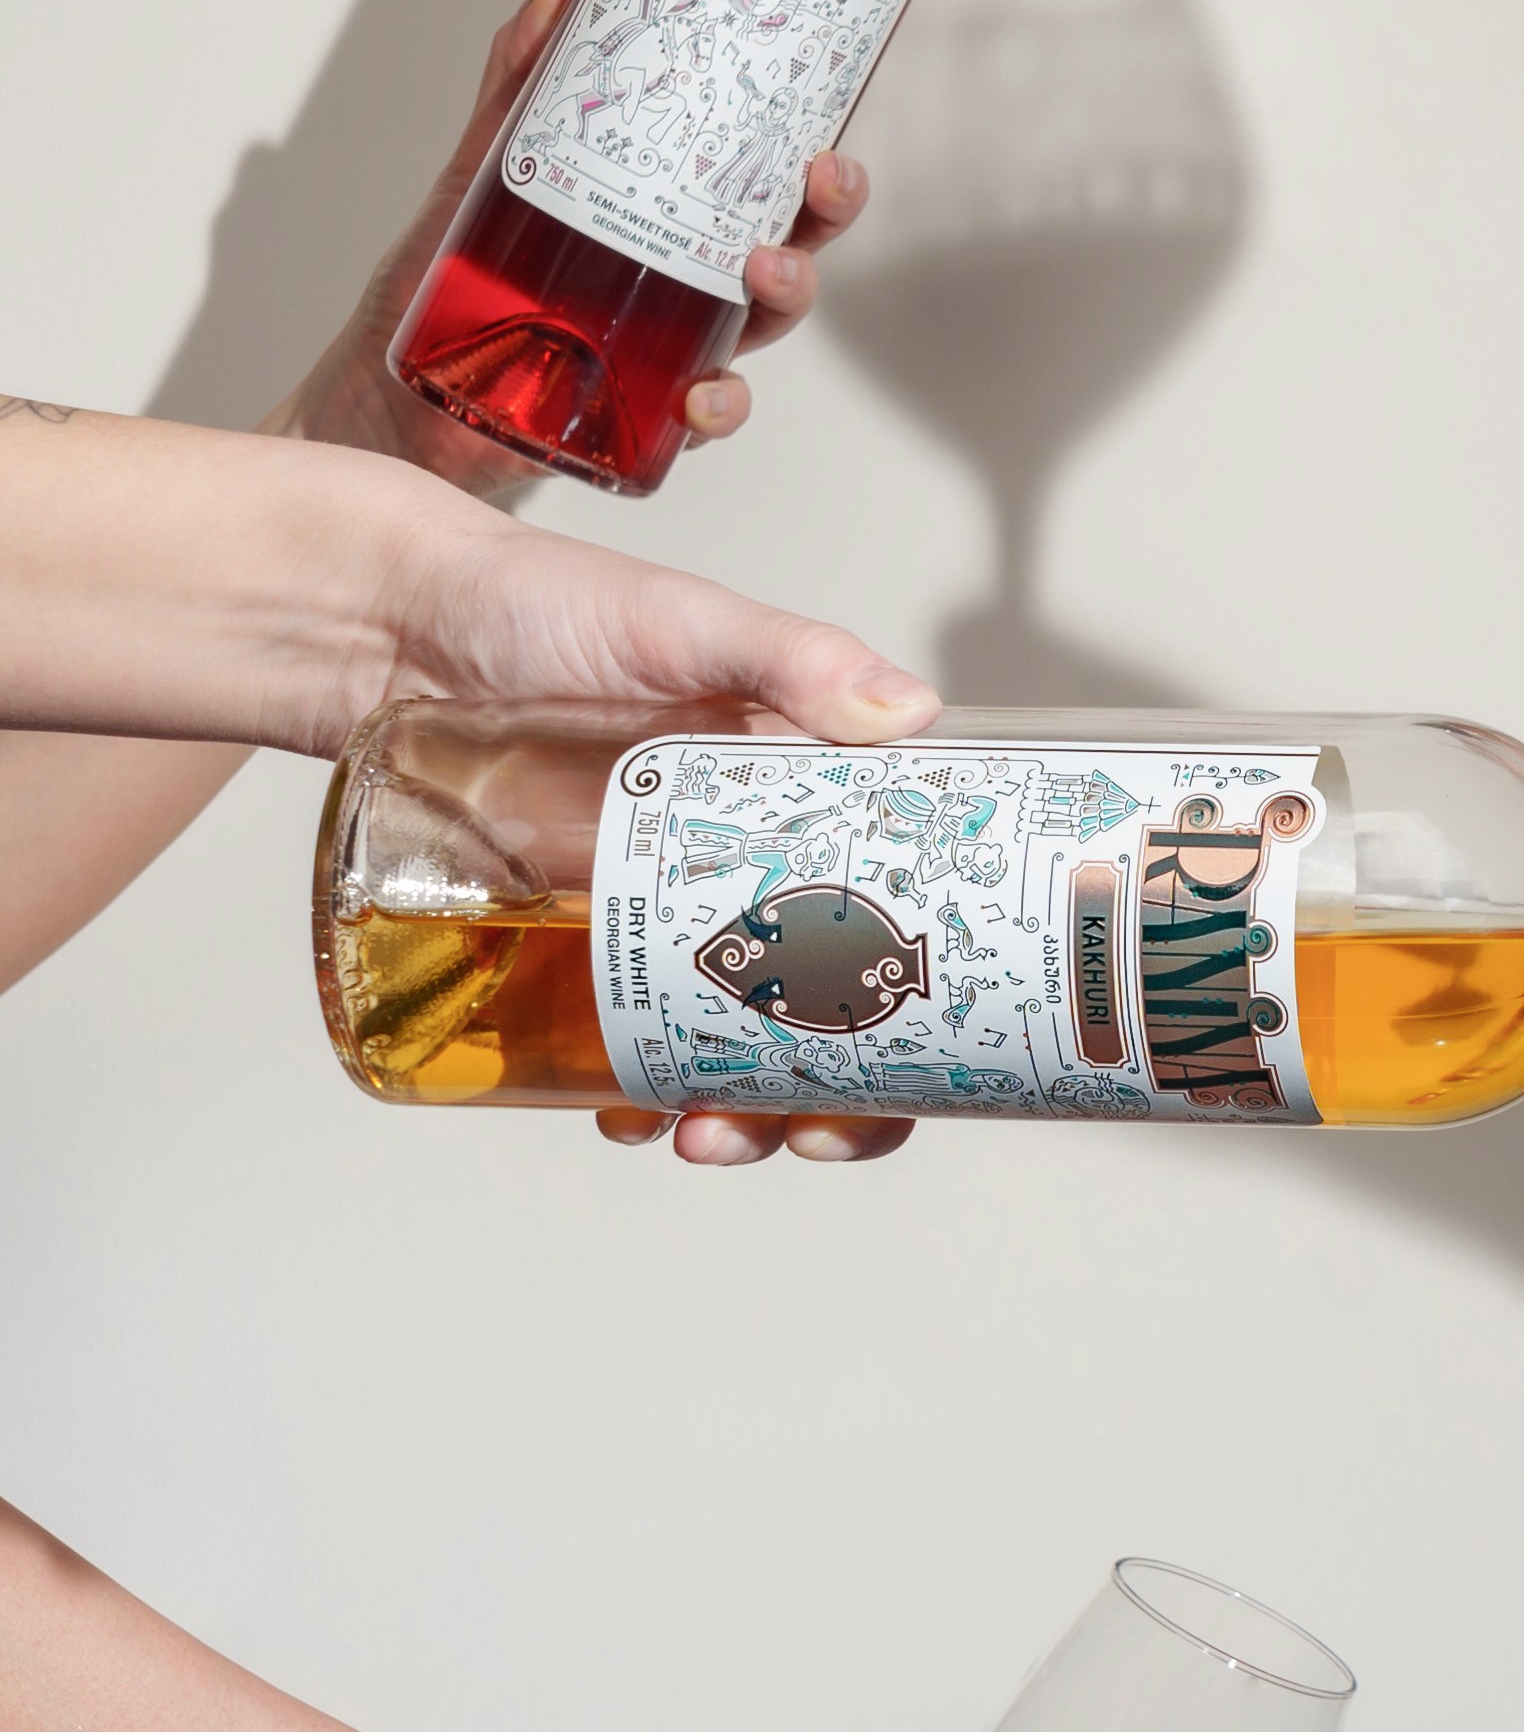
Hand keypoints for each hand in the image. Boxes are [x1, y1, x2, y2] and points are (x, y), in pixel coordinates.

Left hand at [279, 0, 874, 499]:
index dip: (811, 153)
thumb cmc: (445, 280)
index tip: (824, 123)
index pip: (759, 179)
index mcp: (667, 216)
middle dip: (822, 212)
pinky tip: (702, 396)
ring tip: (762, 269)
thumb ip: (524, 77)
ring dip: (785, 293)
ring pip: (762, 323)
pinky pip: (705, 414)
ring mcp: (671, 350)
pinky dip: (717, 407)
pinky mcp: (642, 415)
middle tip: (818, 177)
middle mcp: (685, 283)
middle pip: (788, 242)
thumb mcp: (487, 163)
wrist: (394, 389)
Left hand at [363, 466, 938, 1171]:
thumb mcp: (683, 618)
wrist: (386, 623)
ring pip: (733, 1037)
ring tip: (699, 1132)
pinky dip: (632, 1088)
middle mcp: (747, 860)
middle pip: (831, 1003)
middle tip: (802, 1128)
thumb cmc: (541, 598)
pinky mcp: (569, 937)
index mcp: (806, 790)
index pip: (902, 902)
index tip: (930, 1054)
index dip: (928, 993)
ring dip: (737, 1107)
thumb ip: (792, 656)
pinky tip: (621, 1111)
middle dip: (834, 1090)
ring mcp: (657, 908)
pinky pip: (621, 1032)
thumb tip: (908, 709)